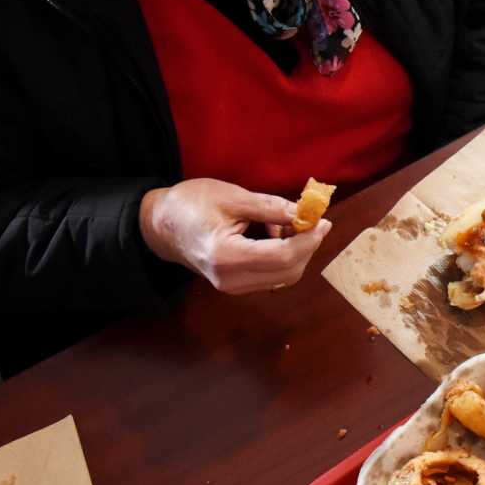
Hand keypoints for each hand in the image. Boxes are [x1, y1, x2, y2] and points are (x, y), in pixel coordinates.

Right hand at [137, 178, 331, 293]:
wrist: (162, 226)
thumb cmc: (191, 205)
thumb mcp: (233, 197)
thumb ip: (272, 208)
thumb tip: (306, 213)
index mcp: (226, 256)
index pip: (283, 256)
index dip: (309, 239)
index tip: (323, 220)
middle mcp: (230, 279)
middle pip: (288, 271)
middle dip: (306, 245)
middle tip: (312, 218)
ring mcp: (232, 287)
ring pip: (283, 276)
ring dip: (295, 251)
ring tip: (281, 222)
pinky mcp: (235, 285)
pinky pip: (272, 275)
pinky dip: (283, 256)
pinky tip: (272, 234)